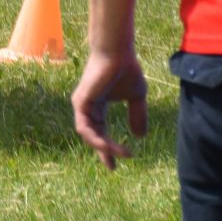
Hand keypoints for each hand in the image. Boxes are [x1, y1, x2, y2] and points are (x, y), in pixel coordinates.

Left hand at [71, 48, 147, 169]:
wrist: (118, 54)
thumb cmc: (126, 70)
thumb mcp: (137, 97)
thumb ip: (138, 116)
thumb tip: (140, 137)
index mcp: (98, 107)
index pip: (100, 132)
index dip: (107, 148)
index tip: (114, 164)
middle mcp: (87, 107)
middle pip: (93, 136)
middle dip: (104, 152)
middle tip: (114, 166)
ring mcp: (82, 105)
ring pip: (89, 135)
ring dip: (104, 147)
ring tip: (122, 154)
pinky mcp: (80, 103)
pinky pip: (85, 128)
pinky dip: (97, 139)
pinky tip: (110, 145)